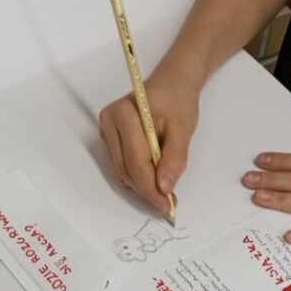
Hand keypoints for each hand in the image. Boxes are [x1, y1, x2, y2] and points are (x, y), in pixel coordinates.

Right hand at [99, 68, 198, 215]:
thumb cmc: (177, 100)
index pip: (136, 161)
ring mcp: (107, 133)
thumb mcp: (183, 128)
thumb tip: (164, 187)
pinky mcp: (111, 142)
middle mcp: (109, 123)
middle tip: (169, 204)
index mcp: (123, 114)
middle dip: (148, 190)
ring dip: (144, 187)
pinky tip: (155, 180)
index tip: (167, 204)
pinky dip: (140, 179)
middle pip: (127, 170)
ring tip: (165, 191)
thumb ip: (174, 158)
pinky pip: (124, 169)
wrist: (172, 85)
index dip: (151, 187)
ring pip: (124, 173)